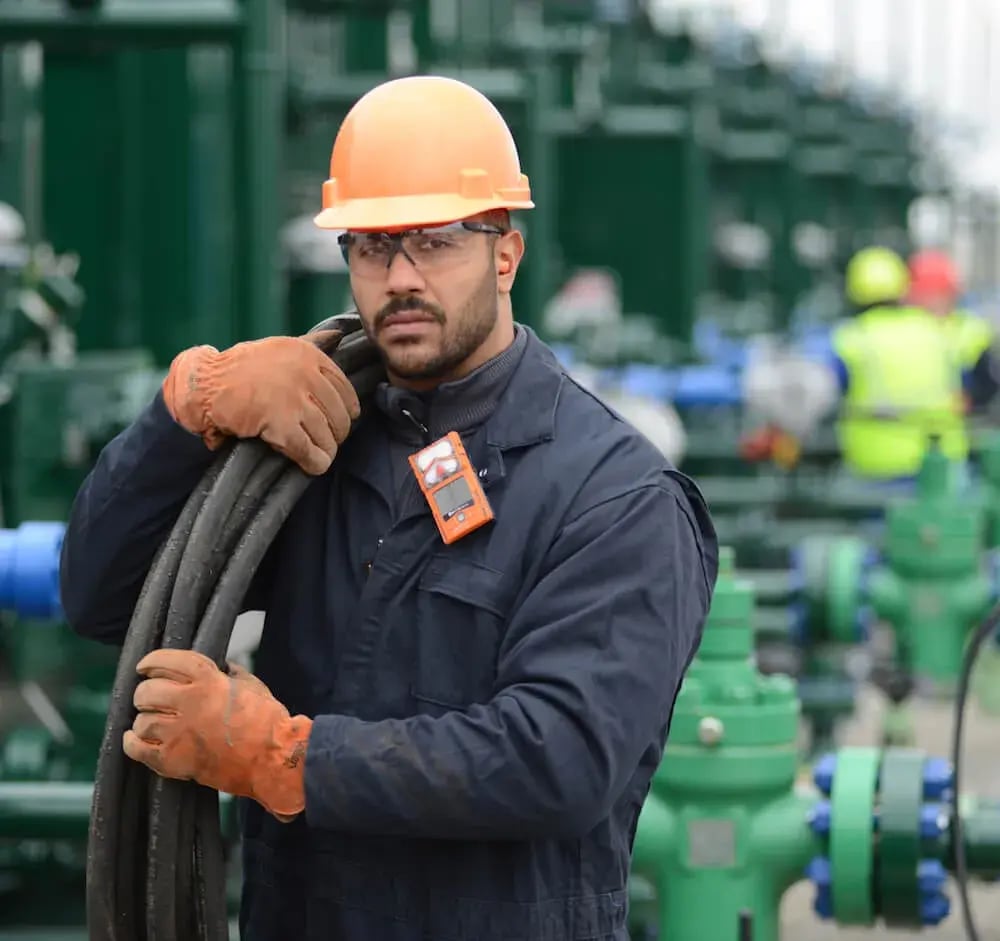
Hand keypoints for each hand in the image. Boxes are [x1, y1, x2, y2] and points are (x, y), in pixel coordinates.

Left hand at [123, 649, 311, 820]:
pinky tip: (135, 738)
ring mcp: (179, 733)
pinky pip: (138, 749)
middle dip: (146, 693)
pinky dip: (132, 742)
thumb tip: (223, 667)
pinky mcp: (174, 760)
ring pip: (141, 720)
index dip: (152, 661)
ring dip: (145, 719)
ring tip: (153, 721)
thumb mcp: (252, 685)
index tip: (145, 666)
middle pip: (147, 691)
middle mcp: (189, 702)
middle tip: (151, 698)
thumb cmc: (268, 721)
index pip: (168, 661)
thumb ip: (232, 674)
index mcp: (208, 680)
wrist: (273, 758)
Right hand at [162, 330, 360, 473]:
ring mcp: (293, 399)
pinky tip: (313, 465)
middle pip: (338, 414)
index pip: (344, 388)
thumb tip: (338, 334)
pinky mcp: (279, 424)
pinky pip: (308, 449)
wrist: (204, 385)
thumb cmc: (240, 368)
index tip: (342, 419)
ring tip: (320, 454)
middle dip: (337, 432)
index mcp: (307, 354)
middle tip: (328, 440)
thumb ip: (310, 343)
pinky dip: (315, 462)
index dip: (347, 409)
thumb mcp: (279, 347)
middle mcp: (304, 373)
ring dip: (326, 450)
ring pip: (326, 434)